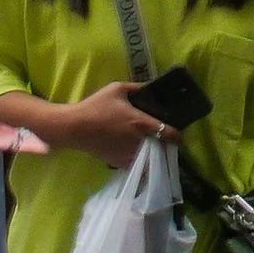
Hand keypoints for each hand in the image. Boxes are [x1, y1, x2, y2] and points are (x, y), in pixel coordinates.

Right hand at [58, 83, 172, 164]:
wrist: (74, 127)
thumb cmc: (96, 106)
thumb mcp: (118, 88)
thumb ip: (137, 87)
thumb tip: (150, 87)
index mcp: (140, 122)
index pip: (167, 133)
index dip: (176, 135)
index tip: (179, 136)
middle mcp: (137, 140)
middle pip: (161, 148)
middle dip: (165, 146)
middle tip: (166, 142)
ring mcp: (127, 154)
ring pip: (148, 159)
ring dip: (153, 156)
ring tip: (153, 149)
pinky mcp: (117, 162)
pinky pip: (135, 165)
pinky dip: (140, 162)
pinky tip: (138, 155)